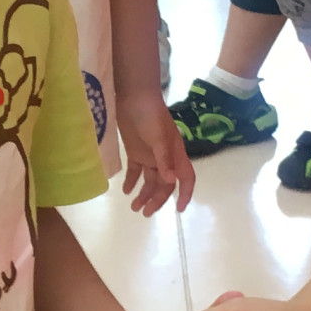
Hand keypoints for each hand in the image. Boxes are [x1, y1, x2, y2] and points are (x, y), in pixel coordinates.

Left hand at [114, 88, 193, 218]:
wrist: (133, 97)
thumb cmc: (151, 116)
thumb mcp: (159, 138)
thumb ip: (164, 159)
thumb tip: (170, 180)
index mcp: (175, 155)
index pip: (185, 178)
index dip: (185, 193)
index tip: (179, 210)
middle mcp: (164, 158)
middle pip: (164, 185)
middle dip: (157, 200)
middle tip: (144, 213)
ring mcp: (150, 156)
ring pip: (150, 181)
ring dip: (144, 194)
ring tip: (133, 207)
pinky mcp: (136, 152)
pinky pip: (135, 171)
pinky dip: (131, 182)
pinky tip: (125, 191)